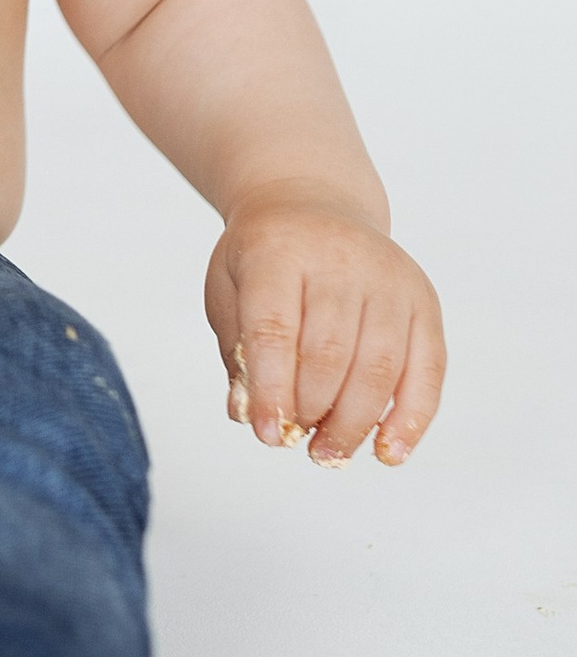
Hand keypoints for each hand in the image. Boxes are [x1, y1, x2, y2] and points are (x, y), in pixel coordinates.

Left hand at [204, 190, 444, 465]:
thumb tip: (247, 414)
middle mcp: (340, 259)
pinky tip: (389, 451)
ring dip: (355, 423)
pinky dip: (411, 418)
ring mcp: (389, 278)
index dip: (272, 390)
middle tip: (295, 443)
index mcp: (278, 250)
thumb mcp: (229, 287)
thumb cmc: (266, 256)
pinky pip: (428, 368)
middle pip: (331, 353)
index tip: (267, 435)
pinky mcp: (423, 299)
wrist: (314, 202)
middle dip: (312, 411)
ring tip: (328, 453)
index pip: (276, 329)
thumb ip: (237, 351)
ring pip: (380, 367)